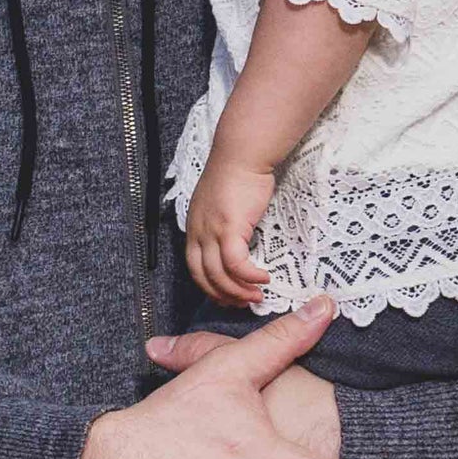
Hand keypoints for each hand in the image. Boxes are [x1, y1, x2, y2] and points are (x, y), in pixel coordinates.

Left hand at [182, 159, 277, 312]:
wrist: (242, 153)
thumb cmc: (238, 175)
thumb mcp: (221, 205)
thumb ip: (222, 225)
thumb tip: (236, 244)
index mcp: (194, 227)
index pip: (194, 267)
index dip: (209, 287)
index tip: (226, 297)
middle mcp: (197, 231)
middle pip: (204, 276)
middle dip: (223, 295)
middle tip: (242, 305)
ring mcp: (211, 230)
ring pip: (219, 274)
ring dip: (239, 291)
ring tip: (257, 296)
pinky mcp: (228, 227)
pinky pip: (236, 263)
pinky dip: (249, 276)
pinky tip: (263, 279)